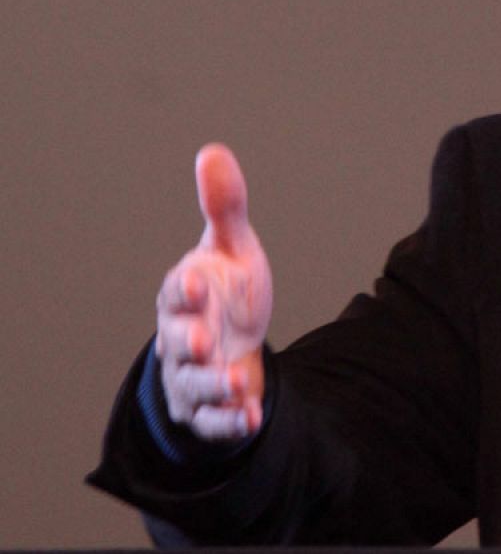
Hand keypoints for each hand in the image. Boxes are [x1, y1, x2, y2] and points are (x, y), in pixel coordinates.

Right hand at [153, 143, 273, 439]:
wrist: (230, 346)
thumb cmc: (226, 292)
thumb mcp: (231, 249)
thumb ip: (225, 208)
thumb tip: (212, 151)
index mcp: (185, 296)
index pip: (177, 292)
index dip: (185, 288)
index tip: (199, 281)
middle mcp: (182, 338)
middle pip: (177, 342)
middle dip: (190, 342)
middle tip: (205, 340)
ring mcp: (192, 376)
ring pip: (193, 385)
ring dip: (214, 385)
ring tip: (237, 380)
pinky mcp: (208, 409)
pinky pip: (214, 421)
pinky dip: (230, 421)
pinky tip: (250, 417)